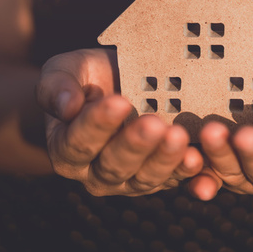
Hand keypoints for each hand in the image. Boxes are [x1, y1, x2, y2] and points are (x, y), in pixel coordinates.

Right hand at [36, 49, 203, 195]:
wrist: (122, 84)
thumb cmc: (90, 77)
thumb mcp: (66, 71)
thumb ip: (56, 87)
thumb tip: (66, 107)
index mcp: (67, 149)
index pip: (79, 141)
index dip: (98, 124)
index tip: (119, 102)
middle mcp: (96, 173)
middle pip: (114, 165)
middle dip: (135, 144)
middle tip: (154, 124)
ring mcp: (130, 180)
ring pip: (146, 177)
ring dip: (164, 159)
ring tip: (178, 136)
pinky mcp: (161, 179)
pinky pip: (174, 180)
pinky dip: (186, 171)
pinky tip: (196, 157)